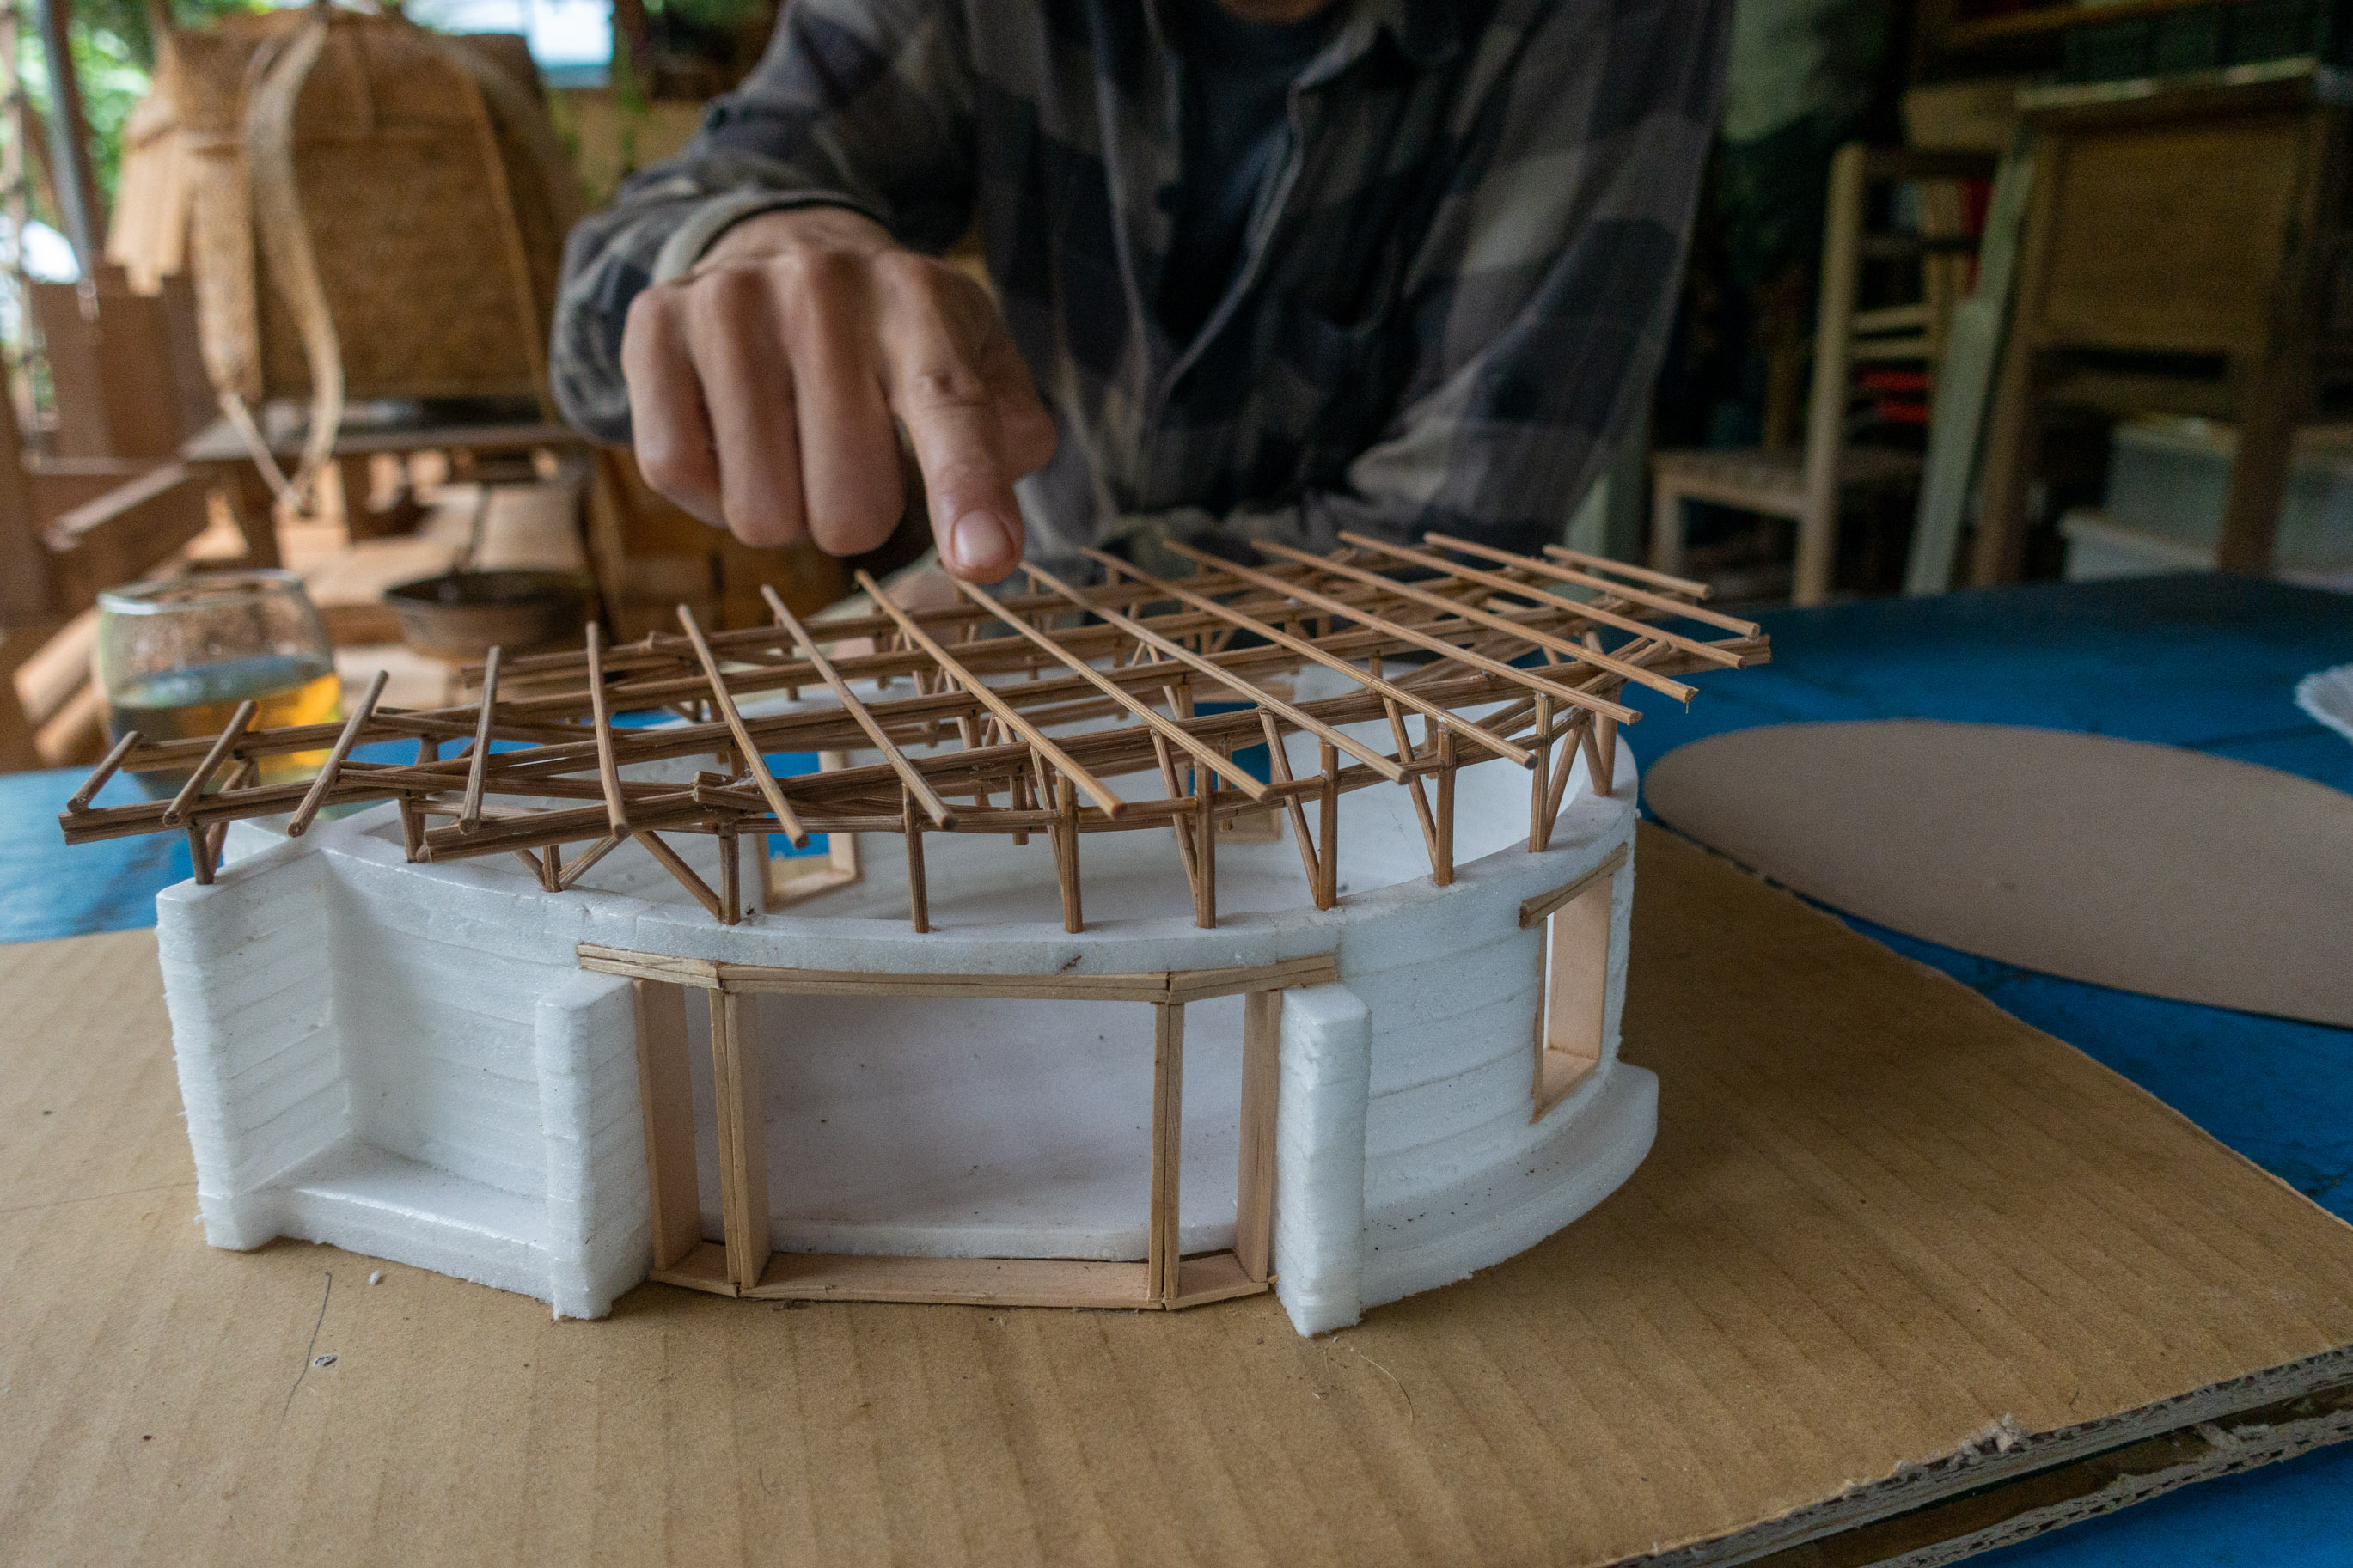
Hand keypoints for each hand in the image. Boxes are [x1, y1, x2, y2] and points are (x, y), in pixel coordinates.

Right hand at [620, 206, 1056, 580]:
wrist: (784, 244)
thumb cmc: (895, 335)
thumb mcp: (976, 357)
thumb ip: (1010, 434)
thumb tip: (989, 524)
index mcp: (919, 303)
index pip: (949, 408)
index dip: (967, 491)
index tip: (984, 560)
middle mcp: (823, 289)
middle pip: (849, 508)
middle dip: (858, 517)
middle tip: (852, 457)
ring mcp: (730, 300)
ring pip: (762, 511)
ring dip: (785, 509)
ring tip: (793, 438)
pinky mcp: (654, 320)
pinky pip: (676, 474)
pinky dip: (711, 490)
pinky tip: (733, 435)